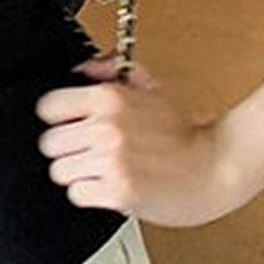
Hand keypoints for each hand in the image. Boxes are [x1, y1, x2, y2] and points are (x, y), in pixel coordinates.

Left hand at [34, 55, 250, 227]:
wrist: (214, 167)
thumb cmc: (184, 132)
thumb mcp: (150, 88)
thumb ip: (112, 70)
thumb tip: (83, 68)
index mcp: (110, 99)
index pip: (48, 106)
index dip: (57, 117)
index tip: (67, 123)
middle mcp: (106, 128)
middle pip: (50, 142)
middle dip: (66, 148)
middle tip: (86, 151)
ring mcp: (110, 161)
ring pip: (60, 171)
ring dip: (77, 173)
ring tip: (99, 170)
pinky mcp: (117, 192)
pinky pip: (78, 194)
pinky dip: (90, 194)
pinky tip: (109, 185)